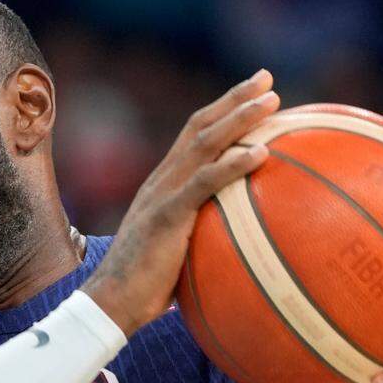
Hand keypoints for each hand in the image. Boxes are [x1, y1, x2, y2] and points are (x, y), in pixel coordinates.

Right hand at [82, 69, 278, 334]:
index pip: (193, 135)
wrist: (111, 302)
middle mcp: (161, 180)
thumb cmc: (146, 288)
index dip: (222, 110)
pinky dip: (232, 164)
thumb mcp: (179, 252)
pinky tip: (260, 153)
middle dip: (234, 99)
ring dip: (239, 118)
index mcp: (163, 185)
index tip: (252, 93)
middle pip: (200, 126)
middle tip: (267, 79)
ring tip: (272, 101)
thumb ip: (204, 236)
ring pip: (203, 144)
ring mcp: (162, 195)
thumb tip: (244, 247)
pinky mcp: (166, 215)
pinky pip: (204, 183)